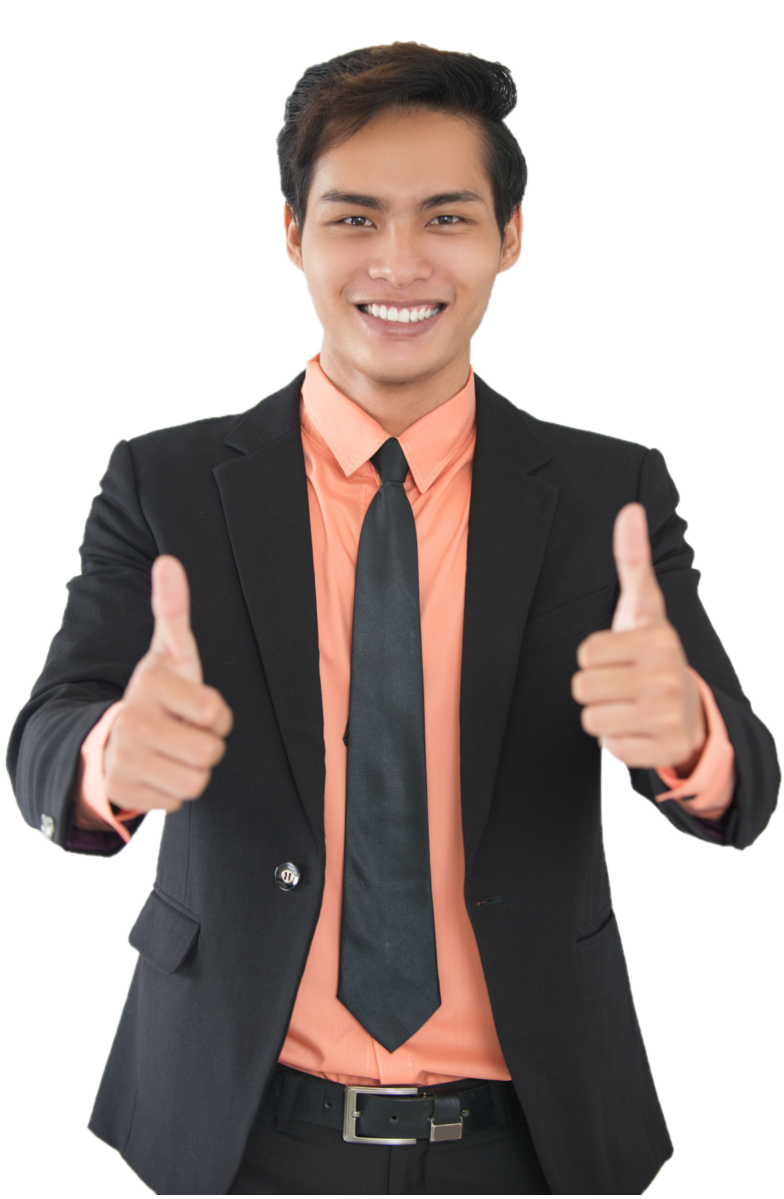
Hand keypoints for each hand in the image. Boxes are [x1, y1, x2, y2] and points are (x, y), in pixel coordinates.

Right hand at [103, 556, 233, 813]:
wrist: (107, 739)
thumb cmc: (156, 695)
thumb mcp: (169, 654)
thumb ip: (174, 610)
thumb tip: (169, 561)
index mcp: (149, 685)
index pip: (217, 715)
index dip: (216, 715)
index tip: (194, 707)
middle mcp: (131, 721)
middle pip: (210, 753)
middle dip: (206, 747)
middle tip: (184, 734)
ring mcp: (122, 758)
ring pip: (196, 782)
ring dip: (192, 771)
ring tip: (172, 752)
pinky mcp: (120, 791)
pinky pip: (177, 802)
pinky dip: (173, 791)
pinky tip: (156, 771)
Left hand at [571, 503, 706, 769]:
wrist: (692, 713)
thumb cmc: (653, 654)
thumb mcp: (643, 608)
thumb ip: (633, 560)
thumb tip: (630, 509)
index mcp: (658, 639)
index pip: (585, 652)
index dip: (596, 657)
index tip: (622, 656)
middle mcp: (667, 676)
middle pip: (583, 687)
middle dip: (596, 689)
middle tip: (624, 685)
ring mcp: (668, 715)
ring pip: (591, 718)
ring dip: (605, 716)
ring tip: (630, 706)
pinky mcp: (663, 749)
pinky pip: (610, 747)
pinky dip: (619, 742)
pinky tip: (640, 730)